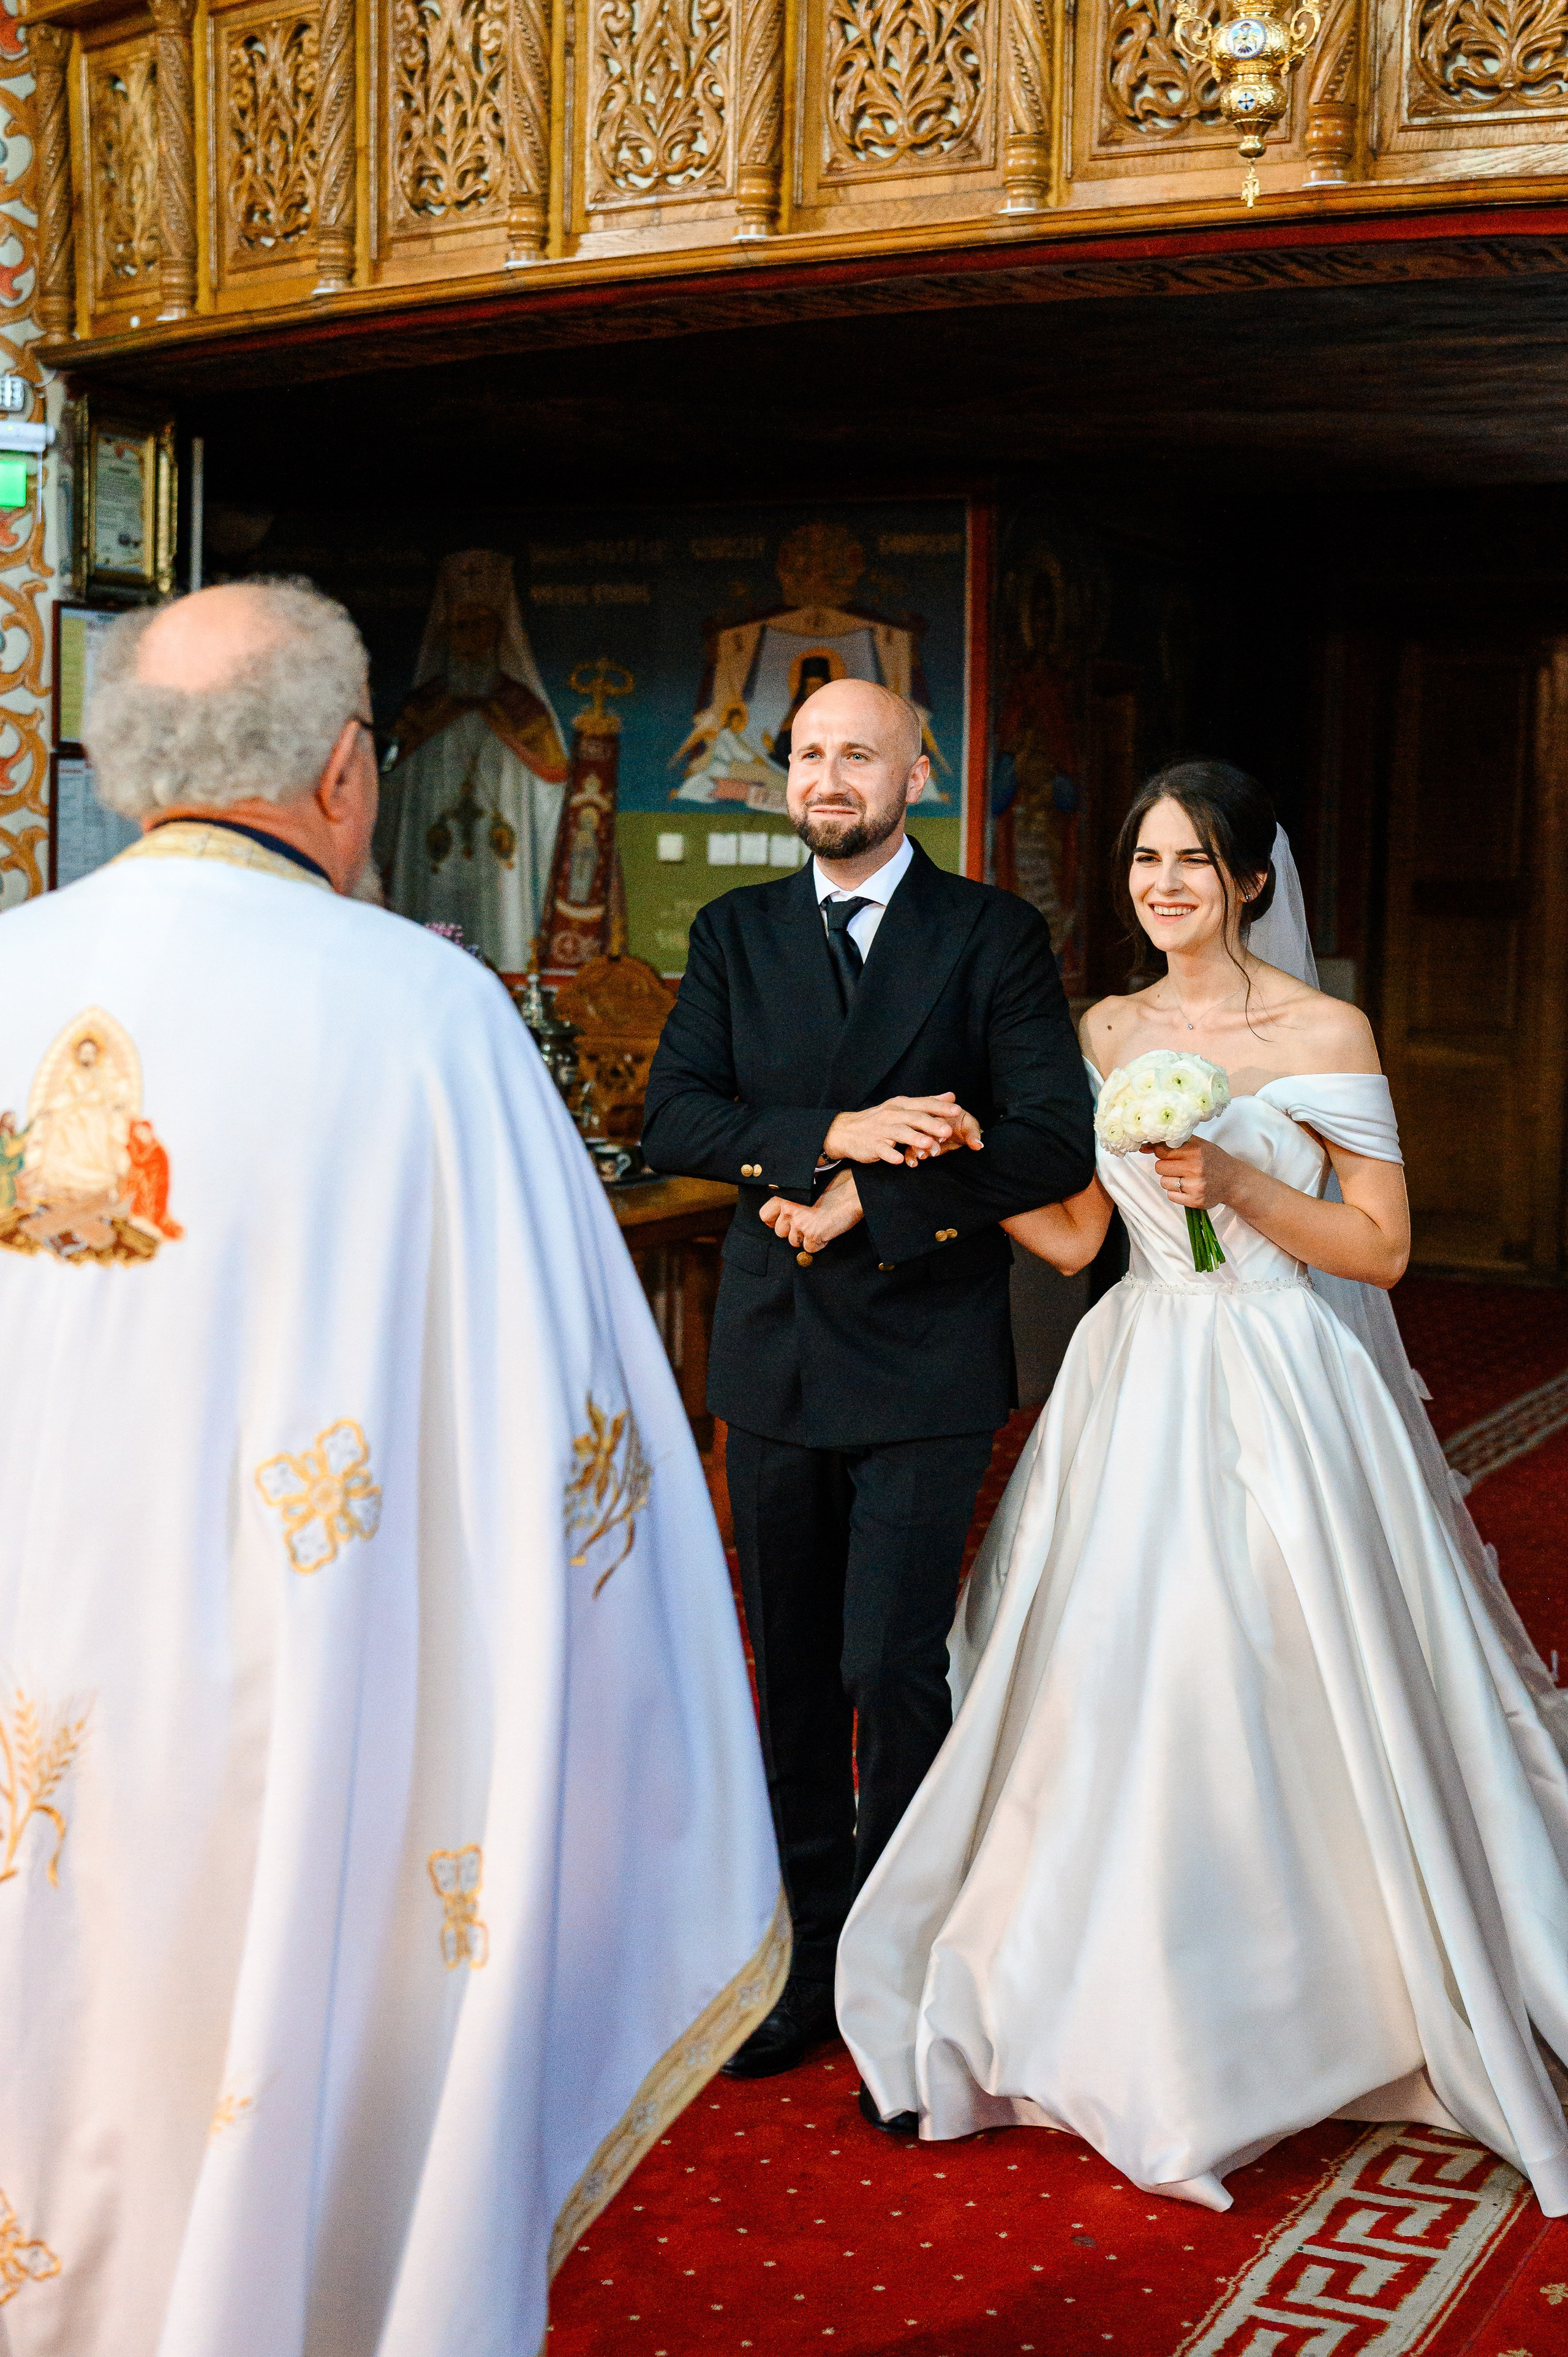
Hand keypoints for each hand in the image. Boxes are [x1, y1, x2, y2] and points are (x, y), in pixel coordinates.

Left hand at [759, 1170, 863, 1252]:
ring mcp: (800, 1223)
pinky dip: (819, 1244)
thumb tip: (786, 1216)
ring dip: (805, 1238)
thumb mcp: (807, 1187)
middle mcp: (789, 1209)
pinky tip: (827, 1231)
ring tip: (820, 1225)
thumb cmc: (835, 1186)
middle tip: (809, 1224)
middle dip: (793, 1232)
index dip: (775, 1222)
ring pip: (794, 1242)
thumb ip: (793, 1199)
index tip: (785, 1223)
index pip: (765, 1215)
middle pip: (780, 1232)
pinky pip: (810, 1248)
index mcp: (785, 1195)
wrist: (853, 1192)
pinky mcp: (813, 1234)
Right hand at [823, 1094, 984, 1167]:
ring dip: (915, 1139)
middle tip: (947, 1131)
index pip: (923, 1104)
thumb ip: (927, 1103)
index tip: (957, 1110)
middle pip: (914, 1118)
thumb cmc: (880, 1119)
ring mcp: (881, 1130)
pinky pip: (882, 1150)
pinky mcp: (872, 1145)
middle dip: (931, 1124)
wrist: (846, 1131)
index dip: (940, 1107)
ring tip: (930, 1146)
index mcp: (900, 1105)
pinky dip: (891, 1155)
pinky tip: (900, 1160)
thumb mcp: (901, 1107)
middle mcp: (891, 1115)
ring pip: (900, 1133)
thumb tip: (951, 1096)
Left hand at [1148, 1137, 1249, 1210]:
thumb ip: (1173, 1142)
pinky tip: (1188, 1187)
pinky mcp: (1195, 1201)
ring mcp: (1195, 1186)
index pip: (1162, 1150)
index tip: (1168, 1154)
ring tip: (1185, 1177)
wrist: (1234, 1181)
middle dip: (1166, 1167)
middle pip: (1159, 1167)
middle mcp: (1195, 1168)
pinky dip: (1176, 1192)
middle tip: (1179, 1167)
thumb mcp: (1199, 1144)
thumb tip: (1144, 1146)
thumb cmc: (1213, 1160)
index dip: (1162, 1152)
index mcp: (1195, 1151)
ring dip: (1170, 1180)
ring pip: (1163, 1182)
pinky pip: (1170, 1196)